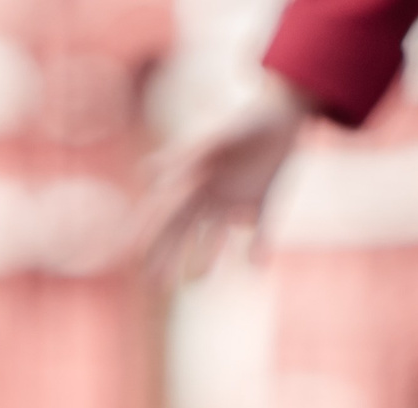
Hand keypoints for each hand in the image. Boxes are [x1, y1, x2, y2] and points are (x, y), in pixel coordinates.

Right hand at [136, 74, 314, 279]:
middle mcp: (209, 191)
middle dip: (167, 254)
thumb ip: (185, 158)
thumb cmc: (245, 123)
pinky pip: (260, 229)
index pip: (163, 211)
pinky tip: (258, 266)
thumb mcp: (215, 142)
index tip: (132, 254)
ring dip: (205, 256)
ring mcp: (236, 198)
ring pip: (214, 235)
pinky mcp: (265, 201)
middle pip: (182, 228)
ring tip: (198, 280)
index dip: (148, 233)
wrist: (285, 114)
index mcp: (192, 177)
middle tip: (156, 283)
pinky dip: (260, 246)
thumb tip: (146, 172)